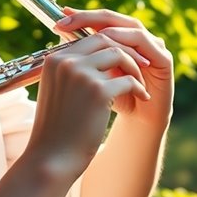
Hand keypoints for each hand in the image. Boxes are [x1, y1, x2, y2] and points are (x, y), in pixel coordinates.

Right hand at [26, 33, 150, 175]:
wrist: (53, 158)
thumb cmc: (58, 127)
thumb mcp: (59, 90)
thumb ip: (73, 69)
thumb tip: (99, 52)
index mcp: (54, 59)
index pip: (89, 37)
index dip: (111, 44)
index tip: (126, 56)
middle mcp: (65, 62)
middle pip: (104, 39)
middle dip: (126, 50)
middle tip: (143, 64)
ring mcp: (81, 74)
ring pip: (119, 54)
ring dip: (134, 67)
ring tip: (140, 83)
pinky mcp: (97, 91)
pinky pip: (128, 79)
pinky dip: (138, 87)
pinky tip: (142, 97)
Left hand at [55, 8, 174, 125]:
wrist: (137, 122)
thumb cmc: (113, 97)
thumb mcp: (94, 73)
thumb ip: (83, 53)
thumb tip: (59, 30)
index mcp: (123, 37)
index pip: (101, 19)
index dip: (82, 15)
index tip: (60, 16)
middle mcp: (139, 37)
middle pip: (114, 18)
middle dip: (90, 17)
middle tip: (67, 19)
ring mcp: (154, 45)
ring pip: (131, 26)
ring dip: (108, 29)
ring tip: (88, 34)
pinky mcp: (163, 58)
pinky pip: (144, 43)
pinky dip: (127, 44)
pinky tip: (111, 49)